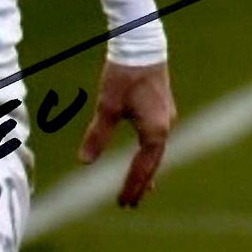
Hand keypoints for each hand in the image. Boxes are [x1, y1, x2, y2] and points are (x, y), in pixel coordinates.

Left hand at [78, 60, 177, 207]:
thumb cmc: (124, 76)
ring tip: (140, 190)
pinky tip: (144, 158)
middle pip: (153, 164)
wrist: (141, 47)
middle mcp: (166, 127)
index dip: (132, 186)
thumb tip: (84, 162)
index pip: (143, 167)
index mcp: (155, 131)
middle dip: (140, 184)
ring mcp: (167, 119)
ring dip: (146, 171)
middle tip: (129, 204)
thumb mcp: (107, 107)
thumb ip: (97, 136)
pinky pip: (156, 142)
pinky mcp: (163, 110)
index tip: (123, 203)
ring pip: (156, 153)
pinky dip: (149, 155)